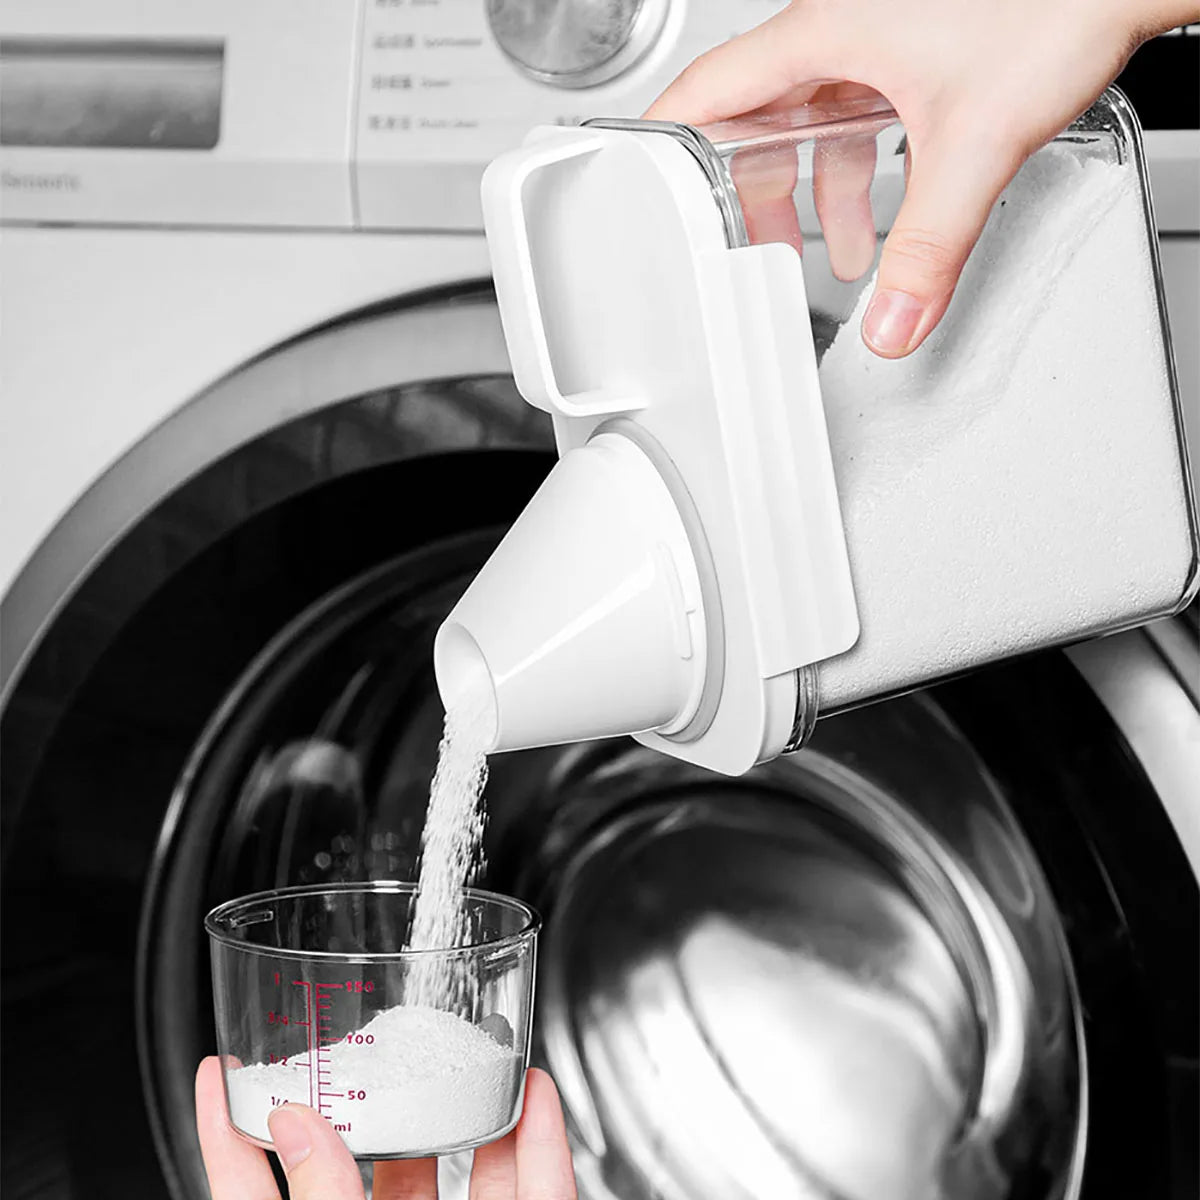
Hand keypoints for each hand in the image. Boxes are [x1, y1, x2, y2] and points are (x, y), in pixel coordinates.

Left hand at [195, 1057, 577, 1198]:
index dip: (227, 1130)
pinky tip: (539, 1097)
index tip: (216, 1067)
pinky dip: (543, 1146)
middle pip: (369, 1166)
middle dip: (378, 1095)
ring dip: (470, 1107)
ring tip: (476, 1048)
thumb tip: (295, 1127)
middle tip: (378, 1033)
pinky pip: (536, 1194)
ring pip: (459, 1173)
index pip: (253, 1193)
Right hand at [646, 0, 1196, 356]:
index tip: (627, 178)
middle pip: (756, 123)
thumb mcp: (975, 143)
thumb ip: (928, 246)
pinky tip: (887, 212)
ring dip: (817, 194)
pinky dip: (862, 170)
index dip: (660, 139)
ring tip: (836, 255)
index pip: (706, 91)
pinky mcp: (912, 46)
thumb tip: (891, 321)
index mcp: (823, 33)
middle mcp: (839, 29)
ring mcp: (875, 36)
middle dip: (752, 197)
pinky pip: (858, 116)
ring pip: (811, 124)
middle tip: (748, 254)